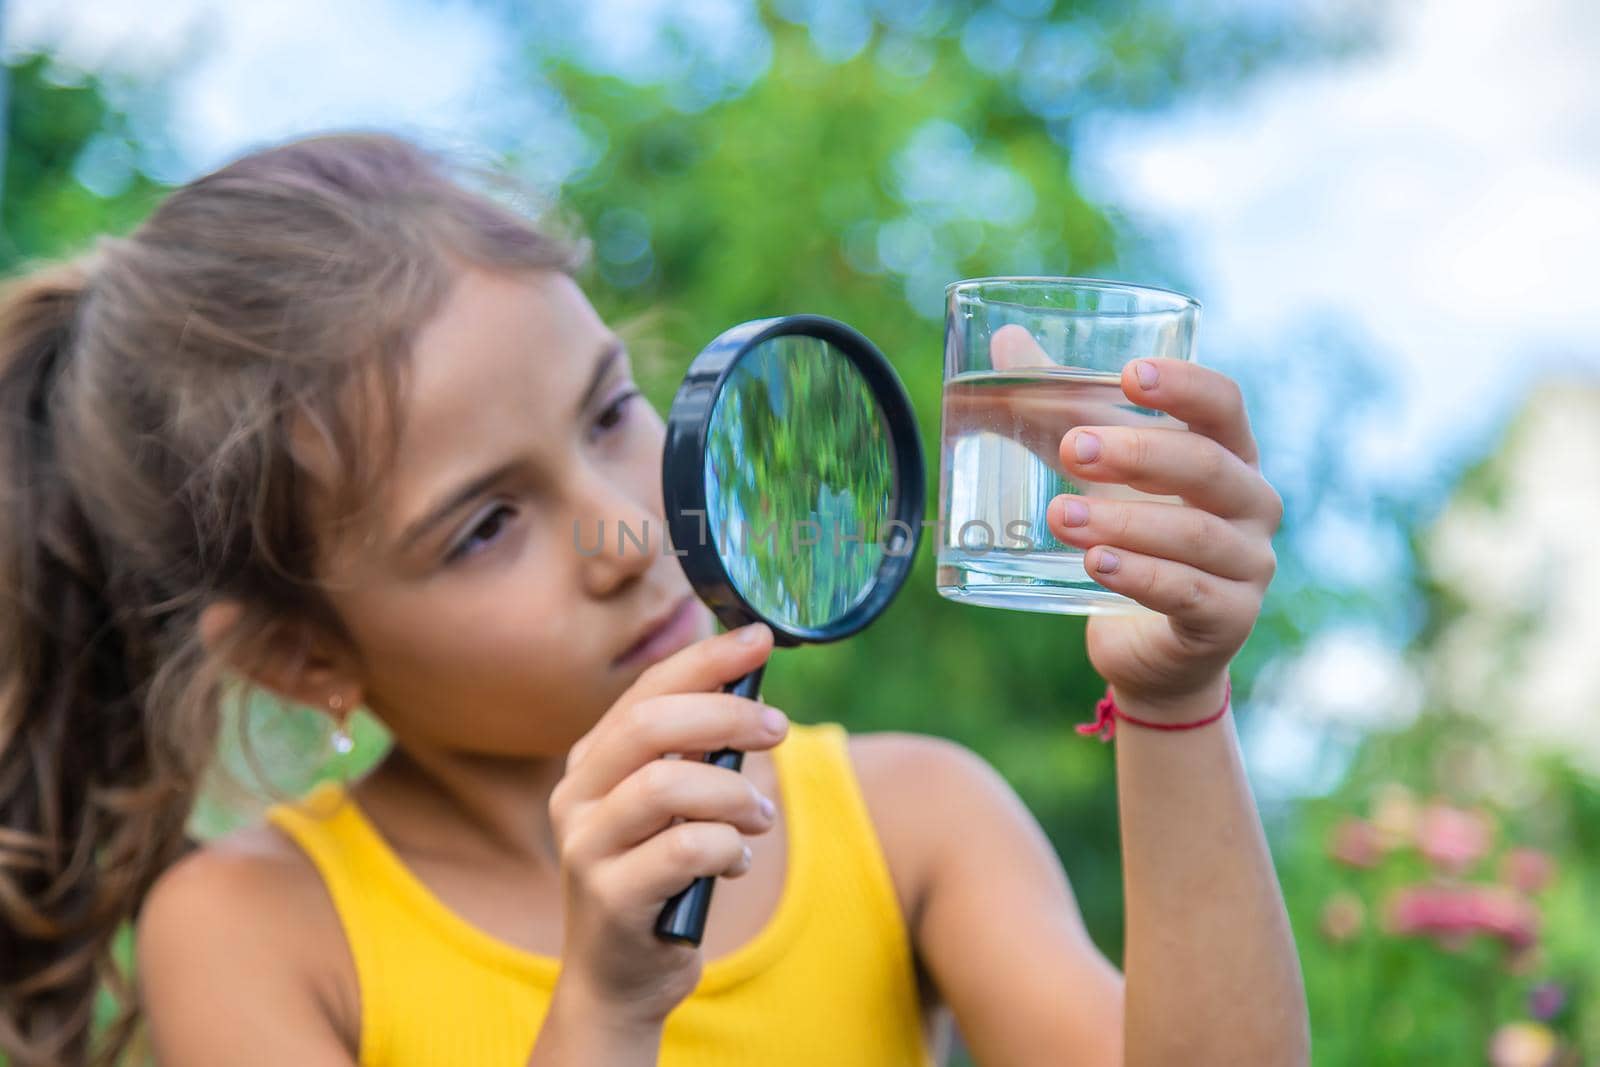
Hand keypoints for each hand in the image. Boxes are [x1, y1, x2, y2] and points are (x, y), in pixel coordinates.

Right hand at [546, 622, 785, 1026]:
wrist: (619, 981)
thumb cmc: (659, 881)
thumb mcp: (674, 809)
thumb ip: (698, 757)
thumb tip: (755, 700)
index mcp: (593, 763)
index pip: (647, 689)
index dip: (705, 659)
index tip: (758, 638)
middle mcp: (576, 797)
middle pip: (649, 726)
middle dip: (726, 715)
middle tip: (778, 730)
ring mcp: (585, 848)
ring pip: (666, 786)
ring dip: (733, 793)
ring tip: (759, 817)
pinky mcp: (610, 898)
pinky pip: (684, 850)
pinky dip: (728, 847)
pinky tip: (736, 861)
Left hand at [1045, 356, 1281, 718]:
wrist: (1150, 644)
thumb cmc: (1132, 533)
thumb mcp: (1098, 471)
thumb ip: (1057, 411)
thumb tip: (1004, 339)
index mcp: (1229, 453)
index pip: (1224, 405)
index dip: (1184, 386)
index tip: (1129, 375)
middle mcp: (1252, 503)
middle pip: (1206, 466)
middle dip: (1137, 454)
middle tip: (1071, 451)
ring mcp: (1249, 564)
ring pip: (1193, 534)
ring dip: (1124, 522)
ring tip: (1063, 515)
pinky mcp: (1229, 619)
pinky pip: (1188, 593)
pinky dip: (1140, 576)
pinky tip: (1096, 564)